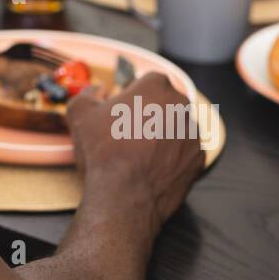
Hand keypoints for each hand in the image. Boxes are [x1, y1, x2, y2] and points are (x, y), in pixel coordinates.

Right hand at [67, 71, 204, 229]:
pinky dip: (170, 157)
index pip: (145, 82)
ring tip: (137, 154)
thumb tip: (98, 89)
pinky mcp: (199, 159)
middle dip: (148, 114)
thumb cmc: (103, 150)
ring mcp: (193, 133)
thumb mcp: (79, 113)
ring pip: (175, 127)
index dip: (130, 96)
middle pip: (163, 103)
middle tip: (126, 134)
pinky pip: (183, 152)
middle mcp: (181, 104)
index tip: (119, 112)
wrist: (123, 197)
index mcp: (157, 85)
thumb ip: (89, 92)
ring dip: (160, 135)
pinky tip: (151, 168)